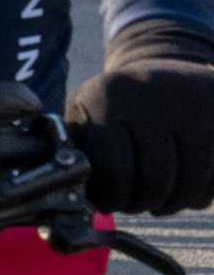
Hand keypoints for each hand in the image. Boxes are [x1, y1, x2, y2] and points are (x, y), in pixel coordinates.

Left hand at [66, 30, 213, 214]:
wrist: (170, 70)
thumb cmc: (119, 104)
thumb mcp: (88, 111)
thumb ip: (79, 149)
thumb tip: (75, 197)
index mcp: (108, 96)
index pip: (113, 171)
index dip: (111, 197)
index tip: (109, 202)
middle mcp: (153, 97)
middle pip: (154, 182)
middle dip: (142, 203)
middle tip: (136, 203)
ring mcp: (195, 109)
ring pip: (188, 188)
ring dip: (172, 204)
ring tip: (158, 197)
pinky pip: (213, 184)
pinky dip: (199, 196)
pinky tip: (184, 185)